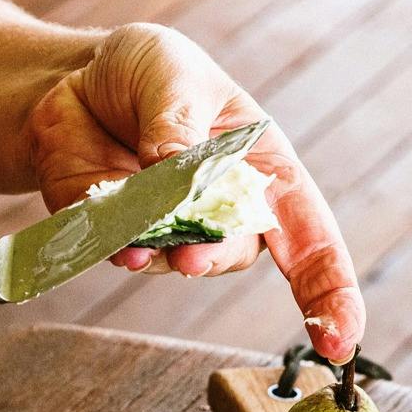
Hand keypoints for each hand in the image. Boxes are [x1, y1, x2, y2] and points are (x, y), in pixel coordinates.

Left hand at [24, 23, 364, 361]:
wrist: (72, 81)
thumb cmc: (146, 71)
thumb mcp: (173, 74)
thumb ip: (177, 123)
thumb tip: (175, 169)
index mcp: (264, 171)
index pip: (313, 240)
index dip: (332, 294)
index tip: (340, 341)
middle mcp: (225, 212)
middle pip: (236, 254)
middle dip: (213, 256)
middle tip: (189, 254)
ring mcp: (171, 231)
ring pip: (177, 260)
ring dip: (158, 250)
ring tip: (135, 234)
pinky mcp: (119, 236)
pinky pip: (124, 253)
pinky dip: (117, 245)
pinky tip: (113, 234)